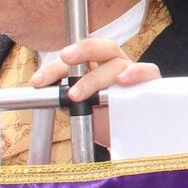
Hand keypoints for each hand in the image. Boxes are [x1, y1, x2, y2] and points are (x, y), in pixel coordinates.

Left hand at [30, 37, 162, 149]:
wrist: (126, 140)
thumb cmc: (104, 120)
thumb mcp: (80, 109)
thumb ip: (66, 98)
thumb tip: (45, 92)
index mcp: (95, 66)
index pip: (76, 57)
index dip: (55, 67)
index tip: (37, 81)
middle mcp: (113, 65)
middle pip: (101, 47)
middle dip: (82, 50)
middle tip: (65, 58)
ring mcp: (132, 72)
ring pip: (116, 63)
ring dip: (95, 77)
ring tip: (77, 95)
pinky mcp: (150, 83)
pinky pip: (147, 71)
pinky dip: (136, 73)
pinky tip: (122, 80)